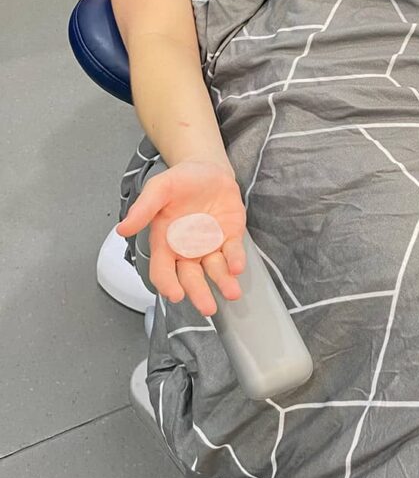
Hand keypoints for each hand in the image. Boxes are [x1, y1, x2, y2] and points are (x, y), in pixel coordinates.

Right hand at [117, 160, 246, 316]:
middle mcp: (188, 249)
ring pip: (215, 270)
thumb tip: (122, 228)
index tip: (175, 295)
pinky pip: (233, 252)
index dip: (167, 284)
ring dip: (223, 282)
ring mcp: (210, 245)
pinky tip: (237, 267)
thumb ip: (143, 208)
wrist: (207, 169)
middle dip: (199, 293)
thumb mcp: (159, 188)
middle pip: (191, 278)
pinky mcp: (230, 237)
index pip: (162, 271)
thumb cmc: (180, 181)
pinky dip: (235, 260)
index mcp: (166, 242)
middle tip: (207, 308)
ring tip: (231, 293)